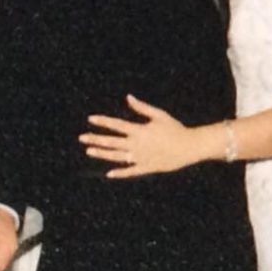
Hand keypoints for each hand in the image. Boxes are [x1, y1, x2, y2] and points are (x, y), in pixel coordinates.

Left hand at [79, 94, 199, 177]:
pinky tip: (109, 174)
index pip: (116, 125)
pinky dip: (120, 173)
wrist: (189, 147)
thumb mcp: (159, 115)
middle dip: (96, 139)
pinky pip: (130, 172)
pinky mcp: (147, 168)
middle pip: (112, 142)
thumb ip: (142, 108)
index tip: (90, 119)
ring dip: (103, 154)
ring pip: (117, 157)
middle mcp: (137, 145)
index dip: (103, 121)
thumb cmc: (175, 128)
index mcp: (139, 131)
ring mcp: (141, 158)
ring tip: (89, 151)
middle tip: (81, 138)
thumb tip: (128, 97)